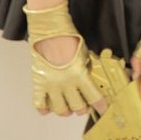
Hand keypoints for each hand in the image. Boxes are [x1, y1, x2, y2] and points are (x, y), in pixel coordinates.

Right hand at [23, 0, 107, 117]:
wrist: (49, 29)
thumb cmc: (68, 37)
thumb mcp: (84, 53)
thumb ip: (86, 69)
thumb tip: (88, 79)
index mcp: (80, 75)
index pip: (94, 97)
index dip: (100, 105)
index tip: (102, 108)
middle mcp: (65, 83)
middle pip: (77, 107)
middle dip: (82, 108)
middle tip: (83, 104)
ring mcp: (51, 85)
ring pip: (60, 110)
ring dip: (66, 110)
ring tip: (67, 105)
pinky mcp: (39, 83)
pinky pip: (40, 104)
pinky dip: (45, 108)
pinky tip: (50, 104)